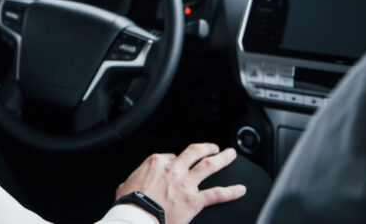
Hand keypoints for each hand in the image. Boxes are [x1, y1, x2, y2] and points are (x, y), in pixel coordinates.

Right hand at [115, 143, 245, 223]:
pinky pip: (217, 194)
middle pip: (194, 152)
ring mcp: (185, 183)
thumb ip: (131, 183)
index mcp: (156, 163)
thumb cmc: (130, 205)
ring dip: (222, 159)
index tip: (181, 163)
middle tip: (214, 147)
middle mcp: (173, 169)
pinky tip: (240, 190)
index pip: (172, 156)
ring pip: (209, 166)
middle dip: (206, 148)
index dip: (178, 160)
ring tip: (231, 155)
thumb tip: (127, 187)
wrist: (136, 218)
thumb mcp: (125, 187)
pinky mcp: (194, 200)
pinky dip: (231, 191)